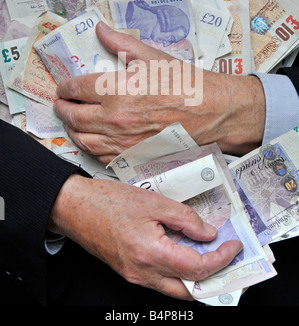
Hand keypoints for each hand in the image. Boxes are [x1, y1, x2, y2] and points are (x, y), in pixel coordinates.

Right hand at [48, 174, 242, 299]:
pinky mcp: (129, 272)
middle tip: (227, 256)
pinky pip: (161, 280)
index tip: (234, 245)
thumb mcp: (153, 201)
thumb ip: (185, 218)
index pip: (198, 268)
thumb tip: (208, 233)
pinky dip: (178, 271)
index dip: (222, 258)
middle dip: (215, 277)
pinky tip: (184, 251)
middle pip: (190, 290)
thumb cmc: (108, 201)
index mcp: (151, 253)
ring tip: (210, 253)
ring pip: (175, 288)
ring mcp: (135, 276)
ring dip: (197, 277)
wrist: (75, 208)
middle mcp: (143, 273)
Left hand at [54, 21, 265, 162]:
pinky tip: (92, 138)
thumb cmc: (185, 82)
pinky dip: (90, 146)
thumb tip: (100, 29)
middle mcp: (114, 117)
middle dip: (61, 108)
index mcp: (116, 88)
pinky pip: (100, 155)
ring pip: (82, 138)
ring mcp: (122, 140)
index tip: (63, 86)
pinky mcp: (133, 155)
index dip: (64, 86)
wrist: (211, 111)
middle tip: (60, 103)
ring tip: (71, 121)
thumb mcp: (152, 56)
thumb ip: (121, 42)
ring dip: (71, 129)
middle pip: (72, 115)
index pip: (75, 87)